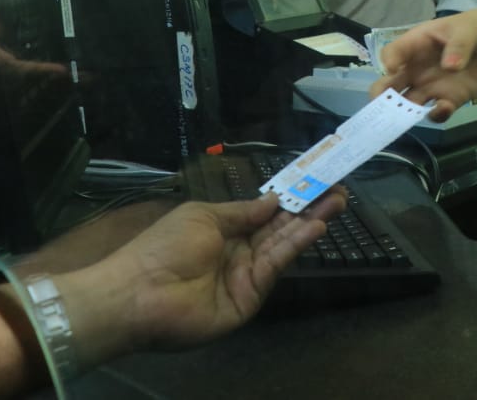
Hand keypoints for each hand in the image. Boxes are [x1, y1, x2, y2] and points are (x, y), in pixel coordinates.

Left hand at [71, 190, 345, 359]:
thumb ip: (242, 211)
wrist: (138, 292)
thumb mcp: (203, 215)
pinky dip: (297, 245)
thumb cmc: (163, 246)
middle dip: (309, 207)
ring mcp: (247, 275)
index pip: (265, 212)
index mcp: (225, 230)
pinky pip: (276, 265)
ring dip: (310, 222)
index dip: (290, 197)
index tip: (315, 180)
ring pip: (284, 244)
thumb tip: (273, 198)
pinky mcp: (252, 295)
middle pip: (281, 227)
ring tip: (336, 201)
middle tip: (338, 190)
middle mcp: (239, 251)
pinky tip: (315, 227)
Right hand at [370, 9, 476, 120]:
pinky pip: (435, 112)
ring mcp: (432, 85)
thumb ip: (459, 45)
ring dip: (403, 112)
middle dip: (382, 95)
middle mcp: (418, 67)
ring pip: (408, 103)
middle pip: (390, 83)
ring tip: (405, 118)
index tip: (392, 68)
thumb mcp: (469, 28)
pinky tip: (442, 108)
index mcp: (417, 44)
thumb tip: (449, 67)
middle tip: (382, 105)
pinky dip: (435, 115)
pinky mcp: (450, 99)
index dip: (389, 61)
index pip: (393, 52)